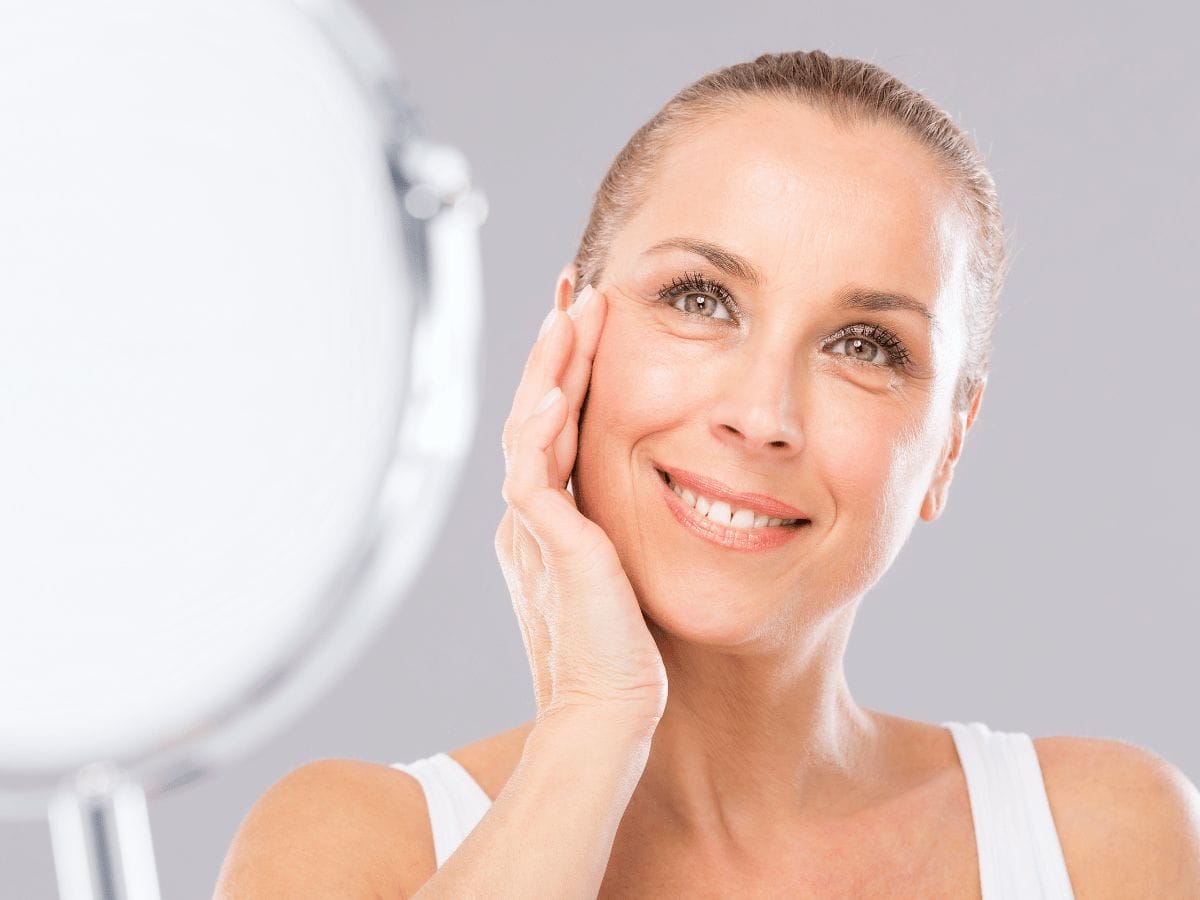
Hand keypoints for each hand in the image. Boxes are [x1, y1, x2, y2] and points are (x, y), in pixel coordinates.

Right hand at [496, 275, 666, 734]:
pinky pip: (532, 475)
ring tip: (574, 312)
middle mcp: (533, 516)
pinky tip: (562, 390)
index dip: (572, 371)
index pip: (557, 426)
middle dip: (559, 350)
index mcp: (551, 519)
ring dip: (553, 369)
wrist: (610, 713)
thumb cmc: (631, 655)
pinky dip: (543, 430)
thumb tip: (673, 499)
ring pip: (529, 428)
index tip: (594, 321)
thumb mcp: (631, 573)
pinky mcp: (544, 547)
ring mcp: (532, 529)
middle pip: (537, 410)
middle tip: (578, 291)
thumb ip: (630, 531)